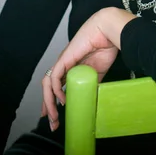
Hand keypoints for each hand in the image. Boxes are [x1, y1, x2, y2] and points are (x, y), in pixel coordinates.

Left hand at [41, 7, 135, 131]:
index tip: (55, 117)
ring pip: (48, 83)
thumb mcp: (98, 71)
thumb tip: (90, 98)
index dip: (53, 101)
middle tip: (52, 123)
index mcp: (72, 67)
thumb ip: (92, 82)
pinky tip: (61, 100)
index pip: (57, 86)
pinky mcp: (64, 59)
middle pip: (49, 87)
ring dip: (48, 101)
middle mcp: (64, 65)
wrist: (107, 31)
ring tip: (53, 116)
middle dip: (48, 106)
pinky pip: (55, 76)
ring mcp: (63, 61)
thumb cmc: (105, 46)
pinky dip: (56, 90)